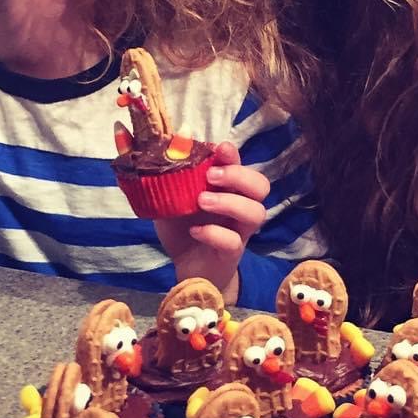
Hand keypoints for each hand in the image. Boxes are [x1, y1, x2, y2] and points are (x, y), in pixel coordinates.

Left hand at [153, 141, 268, 303]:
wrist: (186, 268)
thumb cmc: (183, 228)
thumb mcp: (171, 200)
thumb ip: (169, 181)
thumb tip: (157, 157)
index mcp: (227, 189)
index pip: (241, 165)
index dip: (234, 155)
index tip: (220, 149)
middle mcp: (240, 206)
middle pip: (261, 186)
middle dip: (239, 176)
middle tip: (211, 176)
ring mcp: (239, 231)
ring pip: (256, 213)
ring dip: (230, 202)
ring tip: (202, 201)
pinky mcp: (232, 254)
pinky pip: (234, 242)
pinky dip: (214, 233)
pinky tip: (195, 230)